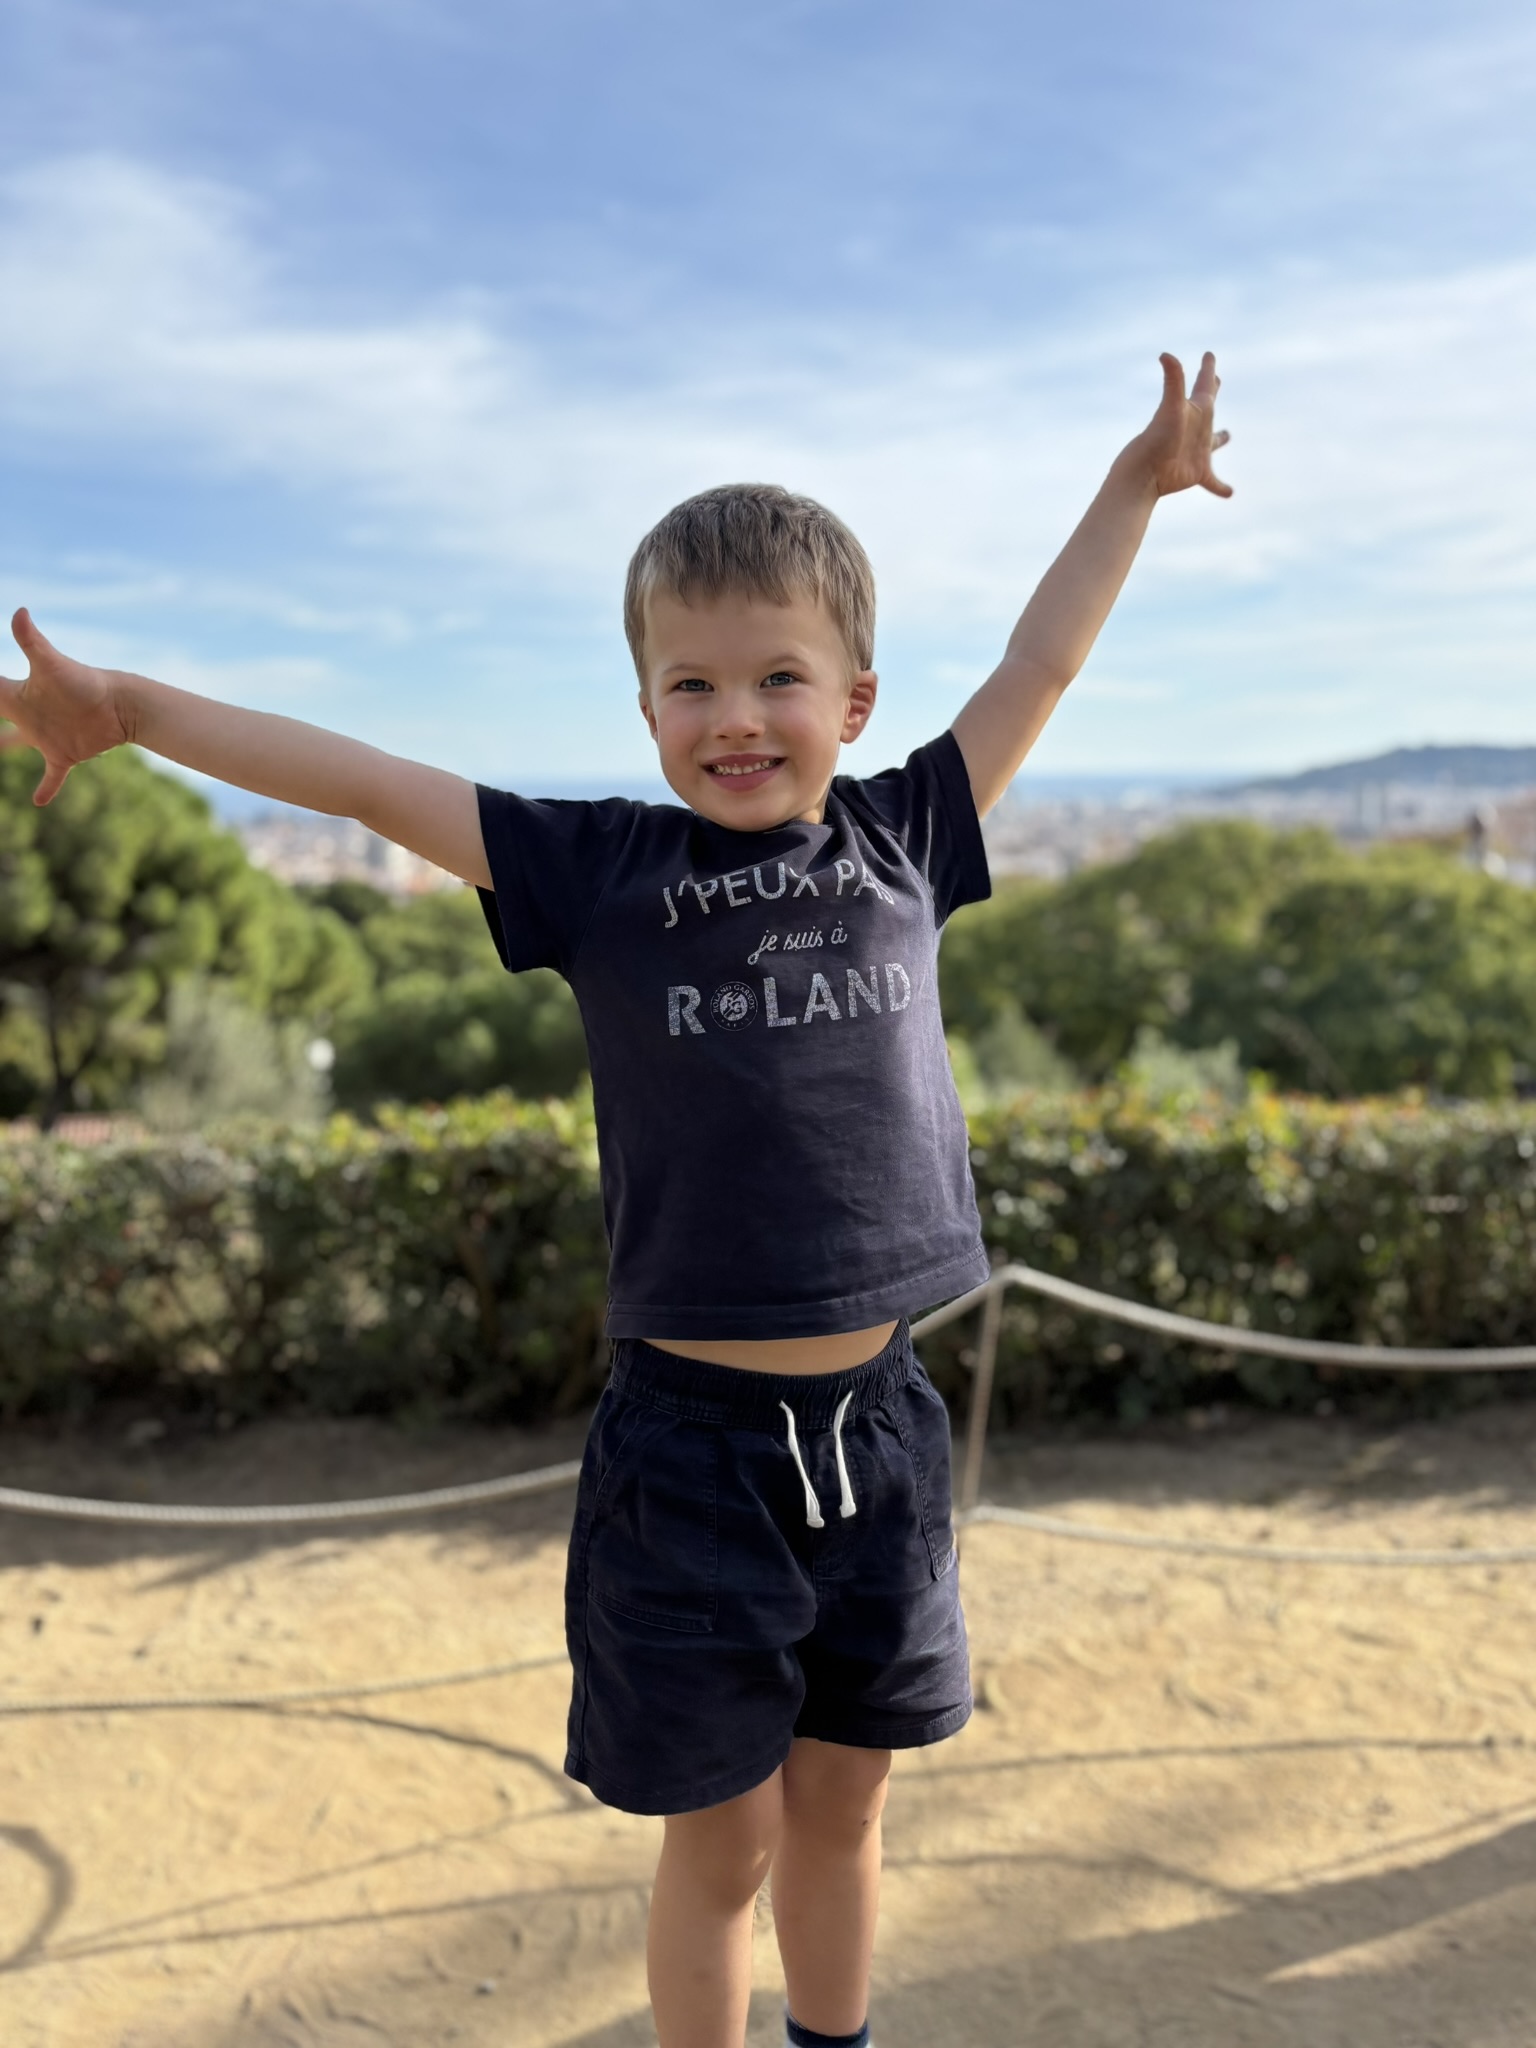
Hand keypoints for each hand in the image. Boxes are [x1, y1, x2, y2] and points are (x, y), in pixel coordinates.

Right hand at [0, 609, 133, 803]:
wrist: (120, 704)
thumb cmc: (85, 682)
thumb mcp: (52, 664)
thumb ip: (32, 641)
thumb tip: (20, 611)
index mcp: (18, 695)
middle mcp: (28, 715)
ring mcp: (45, 736)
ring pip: (15, 743)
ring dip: (3, 746)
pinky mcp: (64, 755)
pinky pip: (52, 776)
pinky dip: (47, 788)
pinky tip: (38, 801)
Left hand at [1122, 350, 1232, 499]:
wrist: (1144, 473)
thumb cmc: (1156, 439)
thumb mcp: (1170, 408)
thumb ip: (1173, 381)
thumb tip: (1165, 354)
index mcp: (1195, 410)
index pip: (1204, 384)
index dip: (1208, 369)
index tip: (1208, 355)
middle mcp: (1197, 428)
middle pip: (1208, 405)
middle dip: (1212, 391)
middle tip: (1217, 379)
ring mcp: (1198, 451)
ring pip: (1213, 442)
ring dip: (1220, 439)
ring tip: (1227, 435)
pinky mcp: (1198, 473)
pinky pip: (1213, 482)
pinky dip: (1221, 487)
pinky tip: (1229, 493)